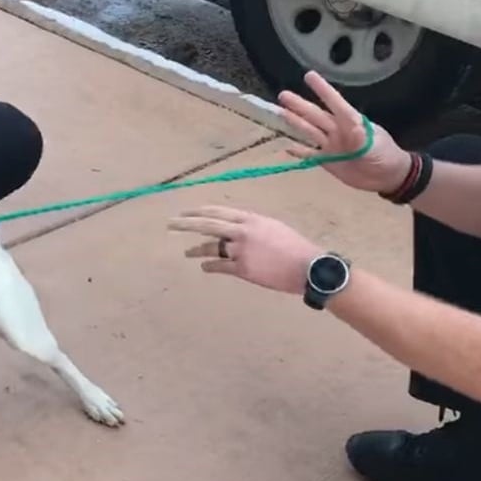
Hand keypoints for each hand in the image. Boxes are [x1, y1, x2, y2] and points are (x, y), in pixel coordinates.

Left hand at [167, 205, 321, 294]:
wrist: (310, 267)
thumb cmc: (295, 247)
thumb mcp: (273, 227)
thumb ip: (252, 226)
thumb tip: (235, 228)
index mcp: (251, 219)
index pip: (218, 212)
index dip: (199, 211)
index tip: (185, 212)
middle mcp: (243, 232)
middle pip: (207, 225)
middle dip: (186, 224)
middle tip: (170, 224)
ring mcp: (241, 251)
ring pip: (211, 248)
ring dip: (196, 250)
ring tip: (187, 253)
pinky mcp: (243, 269)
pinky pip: (219, 266)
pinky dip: (209, 266)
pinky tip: (204, 267)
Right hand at [279, 70, 409, 193]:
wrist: (387, 178)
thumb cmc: (386, 157)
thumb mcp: (376, 147)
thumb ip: (363, 140)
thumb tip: (354, 129)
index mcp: (351, 123)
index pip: (335, 103)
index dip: (322, 90)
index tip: (309, 76)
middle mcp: (338, 130)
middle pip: (315, 116)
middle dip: (300, 105)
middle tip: (283, 95)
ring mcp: (330, 145)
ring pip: (309, 131)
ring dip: (295, 122)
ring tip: (280, 112)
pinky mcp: (326, 161)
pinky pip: (309, 154)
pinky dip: (299, 150)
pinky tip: (286, 145)